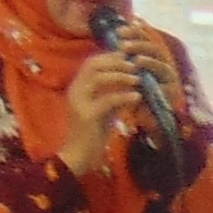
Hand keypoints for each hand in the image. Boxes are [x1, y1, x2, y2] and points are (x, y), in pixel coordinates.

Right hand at [53, 44, 146, 177]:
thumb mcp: (105, 109)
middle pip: (93, 65)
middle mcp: (75, 90)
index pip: (91, 62)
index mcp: (78, 87)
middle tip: (135, 66)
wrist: (79, 156)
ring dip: (121, 76)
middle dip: (116, 62)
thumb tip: (132, 82)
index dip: (110, 57)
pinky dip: (123, 96)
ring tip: (138, 79)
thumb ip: (114, 95)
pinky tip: (136, 97)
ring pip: (99, 79)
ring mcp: (79, 102)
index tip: (128, 57)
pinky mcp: (86, 115)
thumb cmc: (93, 132)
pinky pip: (106, 100)